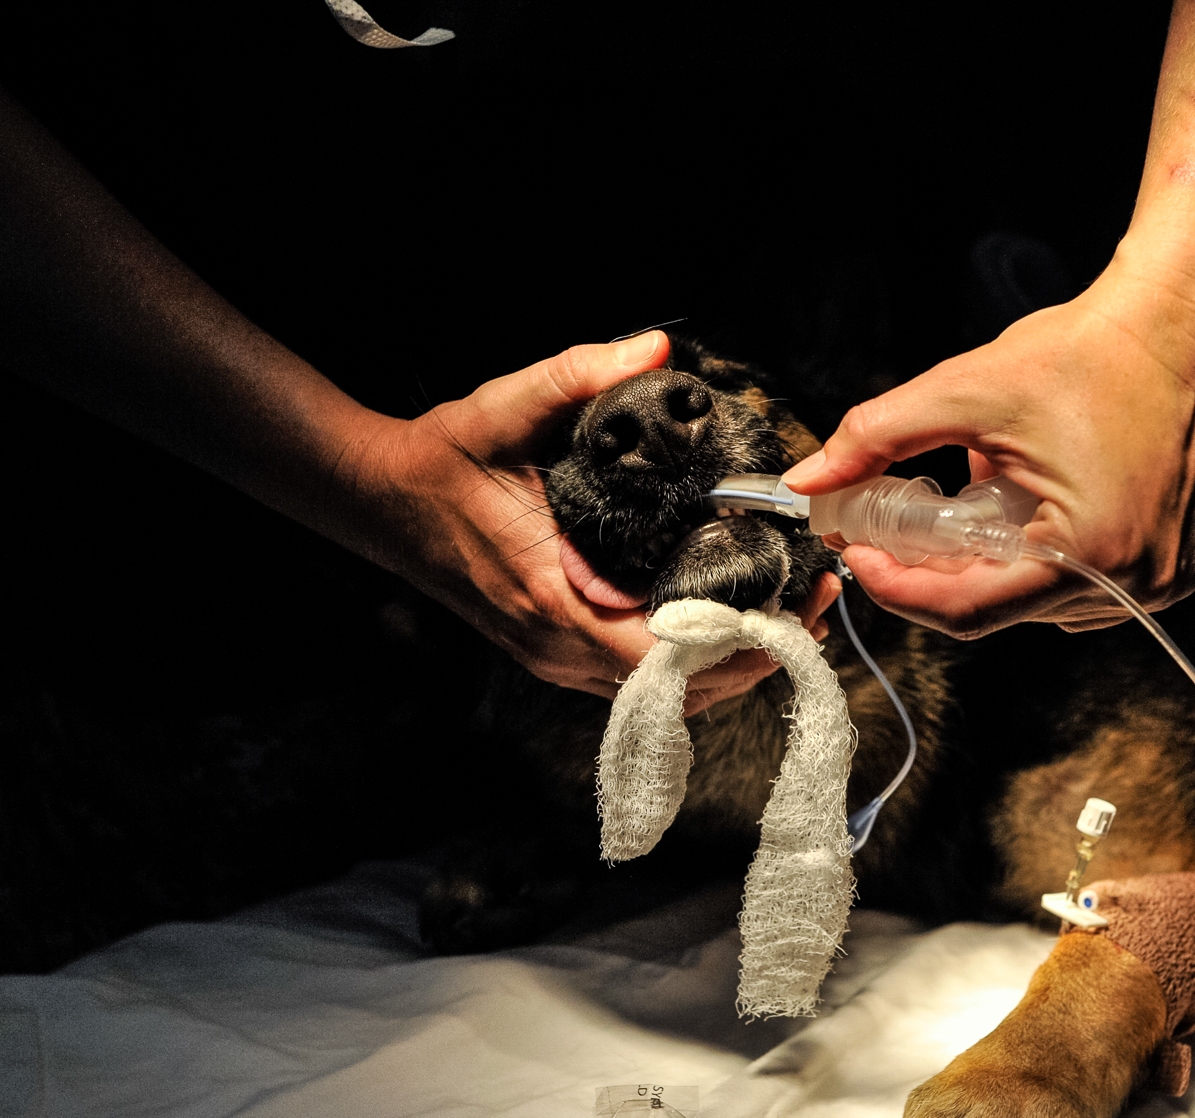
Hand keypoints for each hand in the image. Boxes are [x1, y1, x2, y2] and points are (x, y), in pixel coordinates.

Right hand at [332, 331, 840, 713]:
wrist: (381, 500)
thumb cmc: (443, 461)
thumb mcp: (504, 407)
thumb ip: (577, 375)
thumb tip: (651, 348)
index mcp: (552, 597)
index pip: (658, 655)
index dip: (732, 645)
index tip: (791, 613)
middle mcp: (556, 644)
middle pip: (673, 687)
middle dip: (751, 657)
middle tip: (814, 609)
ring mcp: (554, 654)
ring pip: (659, 692)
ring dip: (726, 666)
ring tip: (790, 619)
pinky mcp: (555, 649)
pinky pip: (636, 677)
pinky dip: (689, 663)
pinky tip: (729, 626)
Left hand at [783, 268, 1194, 637]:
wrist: (1169, 324)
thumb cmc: (1083, 353)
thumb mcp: (964, 390)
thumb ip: (876, 437)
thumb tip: (808, 480)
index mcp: (1091, 552)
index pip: (967, 610)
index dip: (898, 588)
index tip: (857, 552)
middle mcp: (1135, 583)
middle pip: (997, 609)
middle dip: (938, 569)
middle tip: (895, 524)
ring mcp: (1158, 581)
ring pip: (1032, 603)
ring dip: (988, 563)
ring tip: (978, 494)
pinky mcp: (1167, 569)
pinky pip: (1073, 588)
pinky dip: (1033, 558)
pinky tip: (1023, 506)